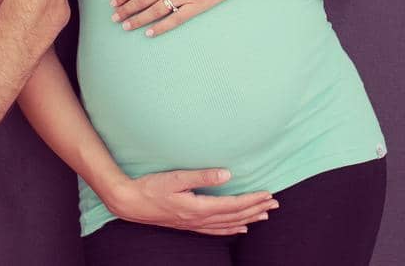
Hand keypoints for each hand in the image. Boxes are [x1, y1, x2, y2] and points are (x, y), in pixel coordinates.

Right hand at [106, 169, 278, 235]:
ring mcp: (194, 224)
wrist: (129, 202)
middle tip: (275, 203)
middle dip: (256, 209)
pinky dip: (231, 229)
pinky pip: (216, 230)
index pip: (233, 205)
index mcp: (198, 207)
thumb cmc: (150, 187)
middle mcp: (199, 219)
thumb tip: (227, 174)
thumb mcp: (176, 178)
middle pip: (234, 216)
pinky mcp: (188, 223)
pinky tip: (240, 228)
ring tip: (264, 215)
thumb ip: (202, 176)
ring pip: (228, 224)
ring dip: (248, 219)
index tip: (268, 194)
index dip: (252, 200)